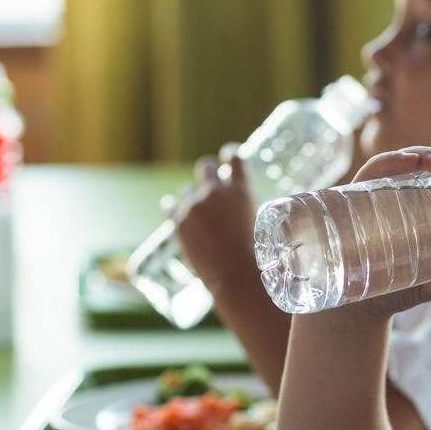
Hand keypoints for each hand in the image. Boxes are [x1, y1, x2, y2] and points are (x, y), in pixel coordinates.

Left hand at [172, 143, 257, 292]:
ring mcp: (195, 205)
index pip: (235, 158)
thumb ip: (245, 209)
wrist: (235, 275)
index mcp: (241, 191)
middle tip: (208, 180)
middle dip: (208, 170)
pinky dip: (173, 207)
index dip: (231, 154)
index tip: (228, 154)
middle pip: (206, 167)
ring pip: (187, 190)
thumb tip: (238, 209)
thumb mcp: (260, 224)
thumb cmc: (255, 255)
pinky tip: (174, 209)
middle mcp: (216, 192)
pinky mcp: (178, 221)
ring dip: (192, 197)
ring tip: (196, 212)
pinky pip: (170, 206)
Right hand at [337, 138, 430, 319]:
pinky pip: (375, 171)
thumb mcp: (427, 285)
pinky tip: (407, 162)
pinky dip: (391, 162)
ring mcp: (385, 189)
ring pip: (407, 159)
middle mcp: (411, 189)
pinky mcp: (359, 195)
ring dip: (426, 154)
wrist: (352, 301)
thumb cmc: (396, 283)